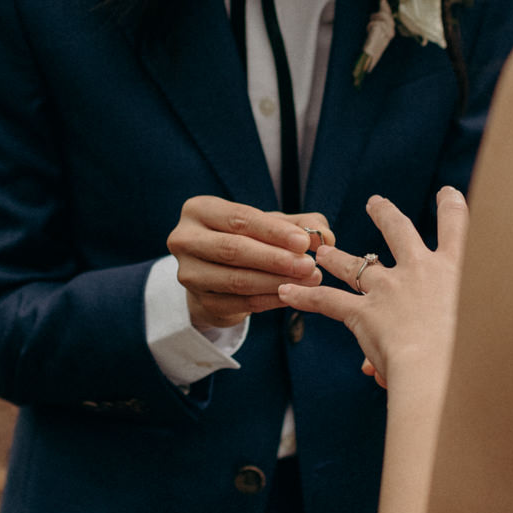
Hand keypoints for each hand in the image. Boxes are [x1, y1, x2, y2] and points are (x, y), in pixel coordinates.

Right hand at [169, 197, 335, 330]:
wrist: (217, 272)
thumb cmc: (247, 238)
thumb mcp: (270, 224)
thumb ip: (301, 225)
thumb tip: (327, 235)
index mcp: (198, 210)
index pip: (240, 218)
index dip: (274, 231)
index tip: (305, 242)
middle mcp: (184, 239)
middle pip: (233, 250)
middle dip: (275, 259)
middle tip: (309, 266)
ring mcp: (189, 273)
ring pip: (236, 280)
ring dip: (277, 282)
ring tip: (309, 280)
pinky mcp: (199, 302)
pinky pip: (240, 303)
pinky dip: (270, 300)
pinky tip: (293, 296)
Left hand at [279, 187, 467, 388]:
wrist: (439, 371)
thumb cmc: (469, 357)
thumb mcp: (476, 338)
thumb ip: (447, 344)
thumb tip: (404, 361)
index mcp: (454, 272)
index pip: (457, 229)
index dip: (451, 207)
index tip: (447, 193)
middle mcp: (419, 271)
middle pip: (399, 230)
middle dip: (385, 213)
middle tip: (374, 201)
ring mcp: (388, 290)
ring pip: (356, 265)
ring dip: (337, 256)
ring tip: (323, 250)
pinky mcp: (362, 313)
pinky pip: (327, 301)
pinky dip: (304, 297)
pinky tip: (285, 292)